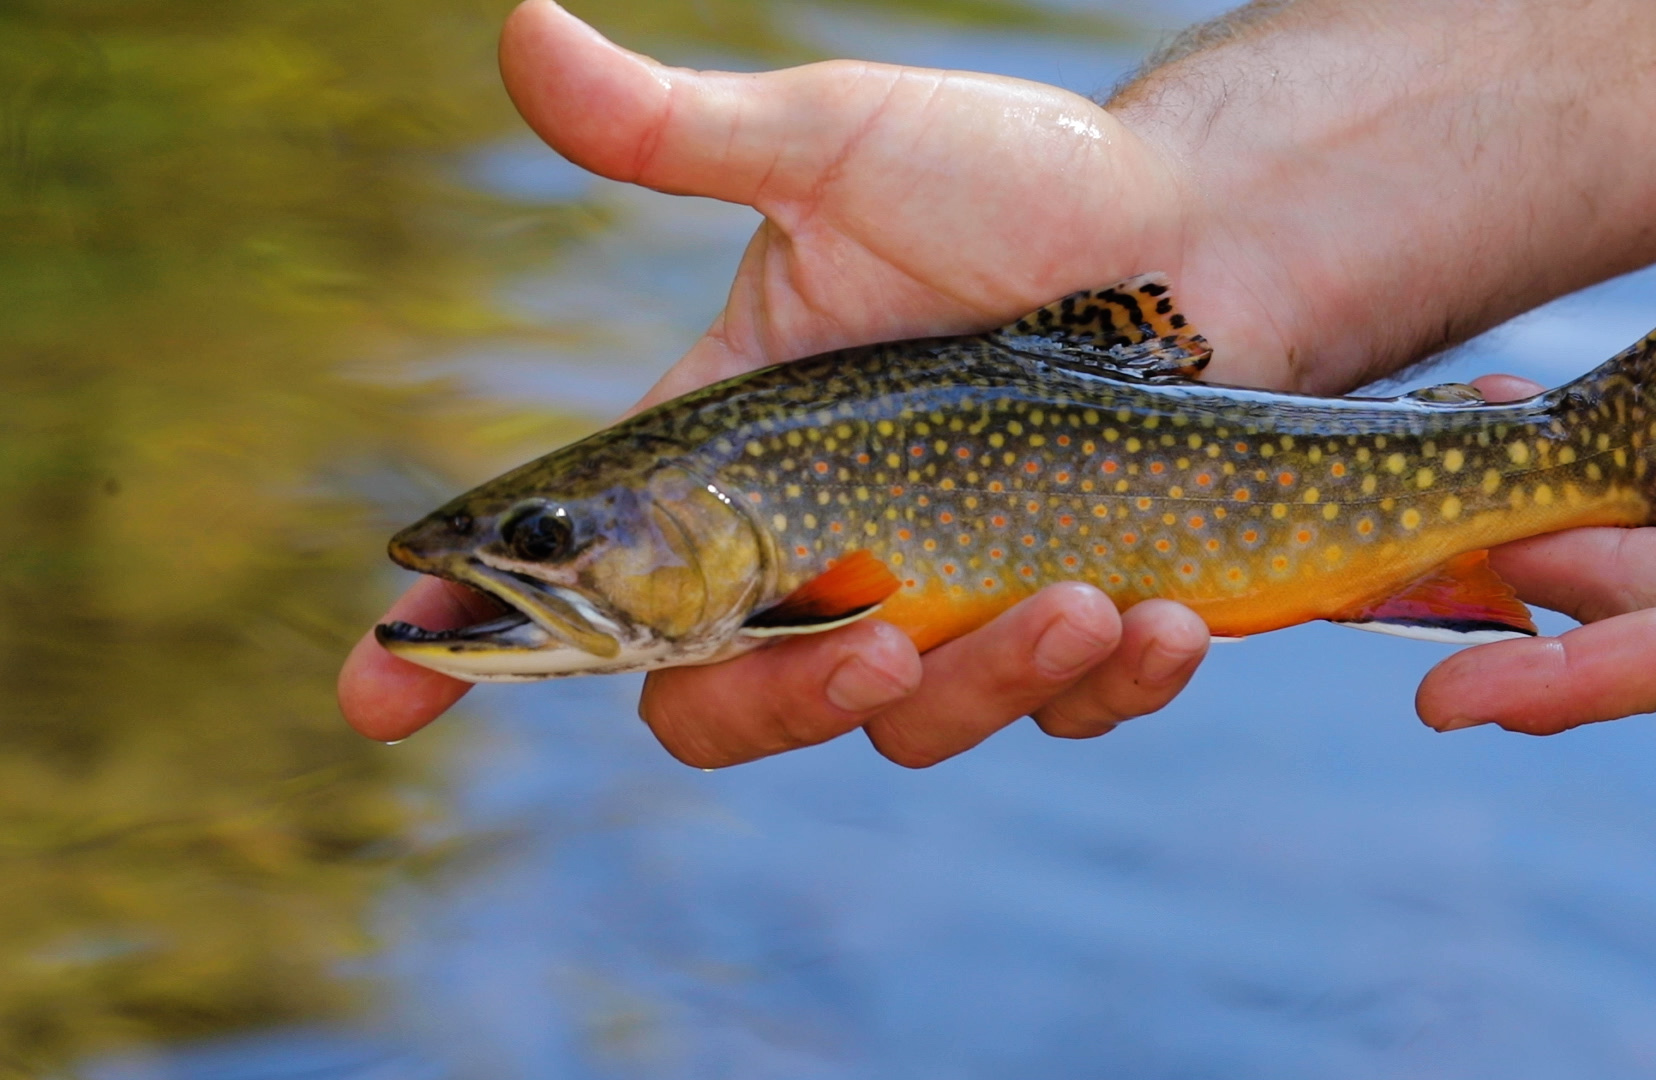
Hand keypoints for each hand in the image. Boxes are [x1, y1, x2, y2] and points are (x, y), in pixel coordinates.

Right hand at [340, 0, 1248, 761]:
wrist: (1211, 235)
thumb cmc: (1019, 183)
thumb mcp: (840, 148)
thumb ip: (681, 135)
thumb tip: (517, 28)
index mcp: (730, 455)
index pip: (567, 568)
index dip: (461, 641)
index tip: (378, 695)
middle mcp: (814, 550)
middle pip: (716, 703)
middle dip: (782, 706)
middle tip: (879, 643)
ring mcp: (936, 596)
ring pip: (898, 725)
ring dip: (985, 686)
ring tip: (1080, 596)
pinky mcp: (1059, 624)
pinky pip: (1053, 714)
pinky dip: (1103, 687)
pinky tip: (1165, 620)